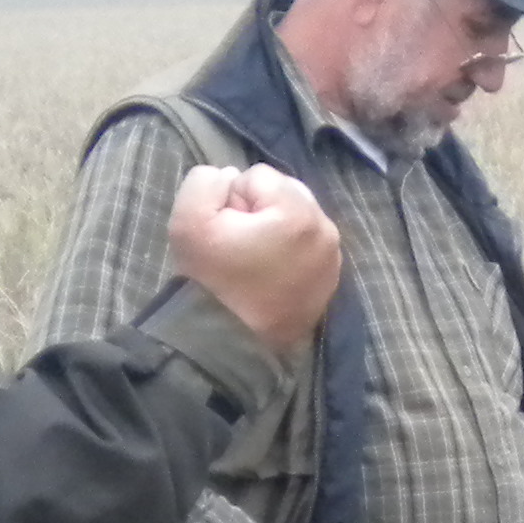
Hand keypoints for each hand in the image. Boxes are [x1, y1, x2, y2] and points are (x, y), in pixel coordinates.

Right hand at [165, 163, 338, 353]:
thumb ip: (208, 179)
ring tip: (252, 262)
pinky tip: (268, 275)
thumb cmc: (208, 280)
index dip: (233, 199)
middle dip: (259, 211)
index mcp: (298, 213)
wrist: (226, 345)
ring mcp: (333, 261)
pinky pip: (307, 249)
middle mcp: (326, 232)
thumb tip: (232, 179)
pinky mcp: (330, 283)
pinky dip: (289, 253)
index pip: (258, 177)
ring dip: (275, 230)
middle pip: (285, 195)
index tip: (225, 232)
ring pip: (297, 221)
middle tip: (238, 246)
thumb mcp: (189, 218)